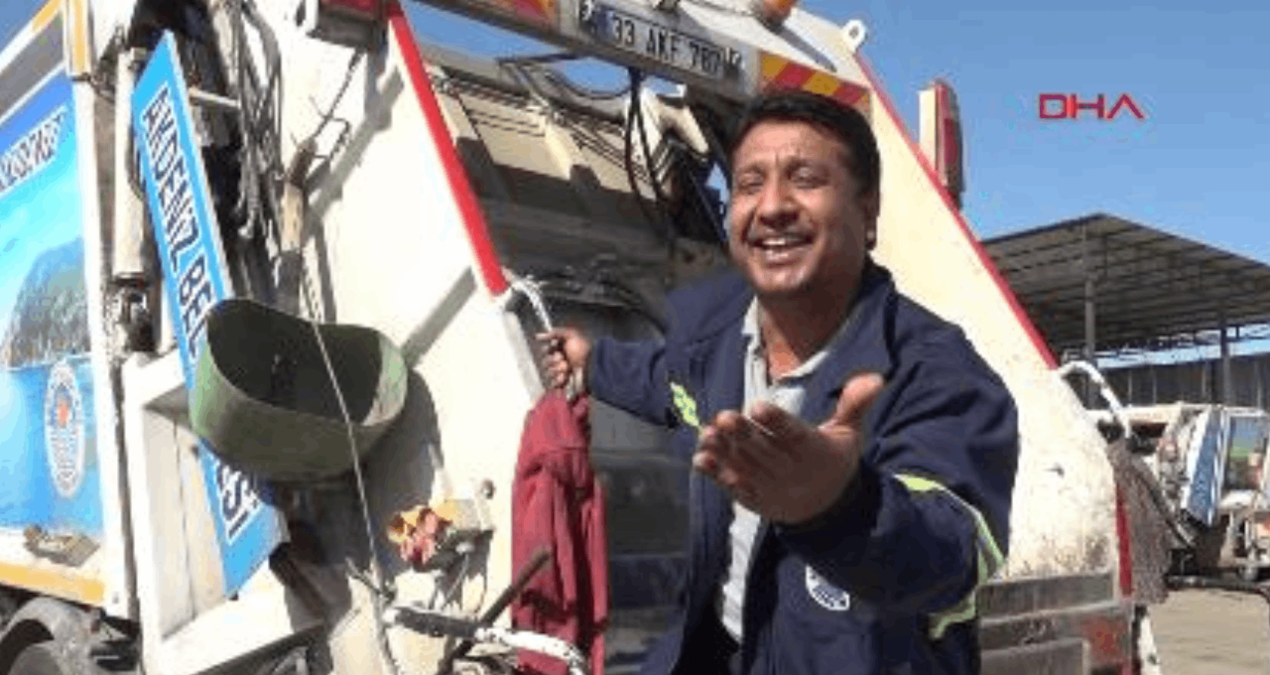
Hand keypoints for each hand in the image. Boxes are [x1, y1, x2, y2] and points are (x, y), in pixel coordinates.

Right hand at [536, 327, 591, 392]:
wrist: (593, 364)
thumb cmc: (583, 349)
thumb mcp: (571, 335)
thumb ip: (555, 333)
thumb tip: (538, 336)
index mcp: (560, 348)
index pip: (546, 350)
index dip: (549, 351)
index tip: (557, 350)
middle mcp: (560, 360)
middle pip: (545, 362)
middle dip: (553, 361)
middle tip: (563, 359)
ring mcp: (562, 371)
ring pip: (549, 373)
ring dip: (557, 370)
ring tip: (566, 369)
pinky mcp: (565, 381)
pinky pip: (554, 384)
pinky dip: (557, 381)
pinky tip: (564, 377)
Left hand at [693, 372, 884, 524]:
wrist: (829, 512)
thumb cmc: (834, 460)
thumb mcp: (849, 434)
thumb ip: (855, 405)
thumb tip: (876, 377)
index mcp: (815, 452)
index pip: (795, 435)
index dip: (776, 422)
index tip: (758, 406)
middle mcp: (792, 472)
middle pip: (765, 452)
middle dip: (743, 435)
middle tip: (723, 416)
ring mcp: (772, 488)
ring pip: (746, 468)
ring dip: (724, 452)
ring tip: (706, 433)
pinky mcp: (757, 500)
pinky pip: (736, 488)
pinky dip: (717, 475)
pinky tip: (700, 459)